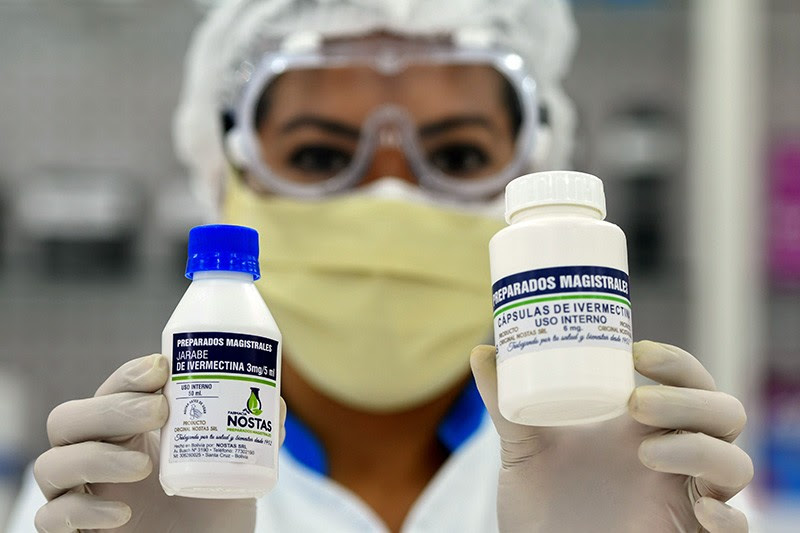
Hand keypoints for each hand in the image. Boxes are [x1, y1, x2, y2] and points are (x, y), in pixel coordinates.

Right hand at [33, 354, 286, 532]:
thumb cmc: (214, 506)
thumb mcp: (235, 463)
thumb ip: (253, 430)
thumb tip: (275, 402)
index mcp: (128, 430)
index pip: (111, 390)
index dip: (127, 375)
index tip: (160, 368)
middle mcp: (97, 456)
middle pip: (69, 418)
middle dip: (111, 408)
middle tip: (158, 411)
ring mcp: (82, 494)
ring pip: (52, 463)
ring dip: (96, 458)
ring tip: (145, 468)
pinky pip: (51, 516)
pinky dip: (83, 511)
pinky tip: (123, 515)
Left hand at [471, 340, 752, 532]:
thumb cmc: (540, 503)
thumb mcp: (522, 448)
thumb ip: (504, 403)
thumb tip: (482, 351)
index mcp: (642, 426)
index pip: (687, 380)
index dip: (677, 362)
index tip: (637, 353)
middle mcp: (673, 455)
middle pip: (722, 412)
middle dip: (688, 399)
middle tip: (635, 403)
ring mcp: (686, 496)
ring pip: (736, 463)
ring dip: (699, 449)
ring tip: (646, 453)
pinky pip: (737, 525)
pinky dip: (727, 515)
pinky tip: (697, 508)